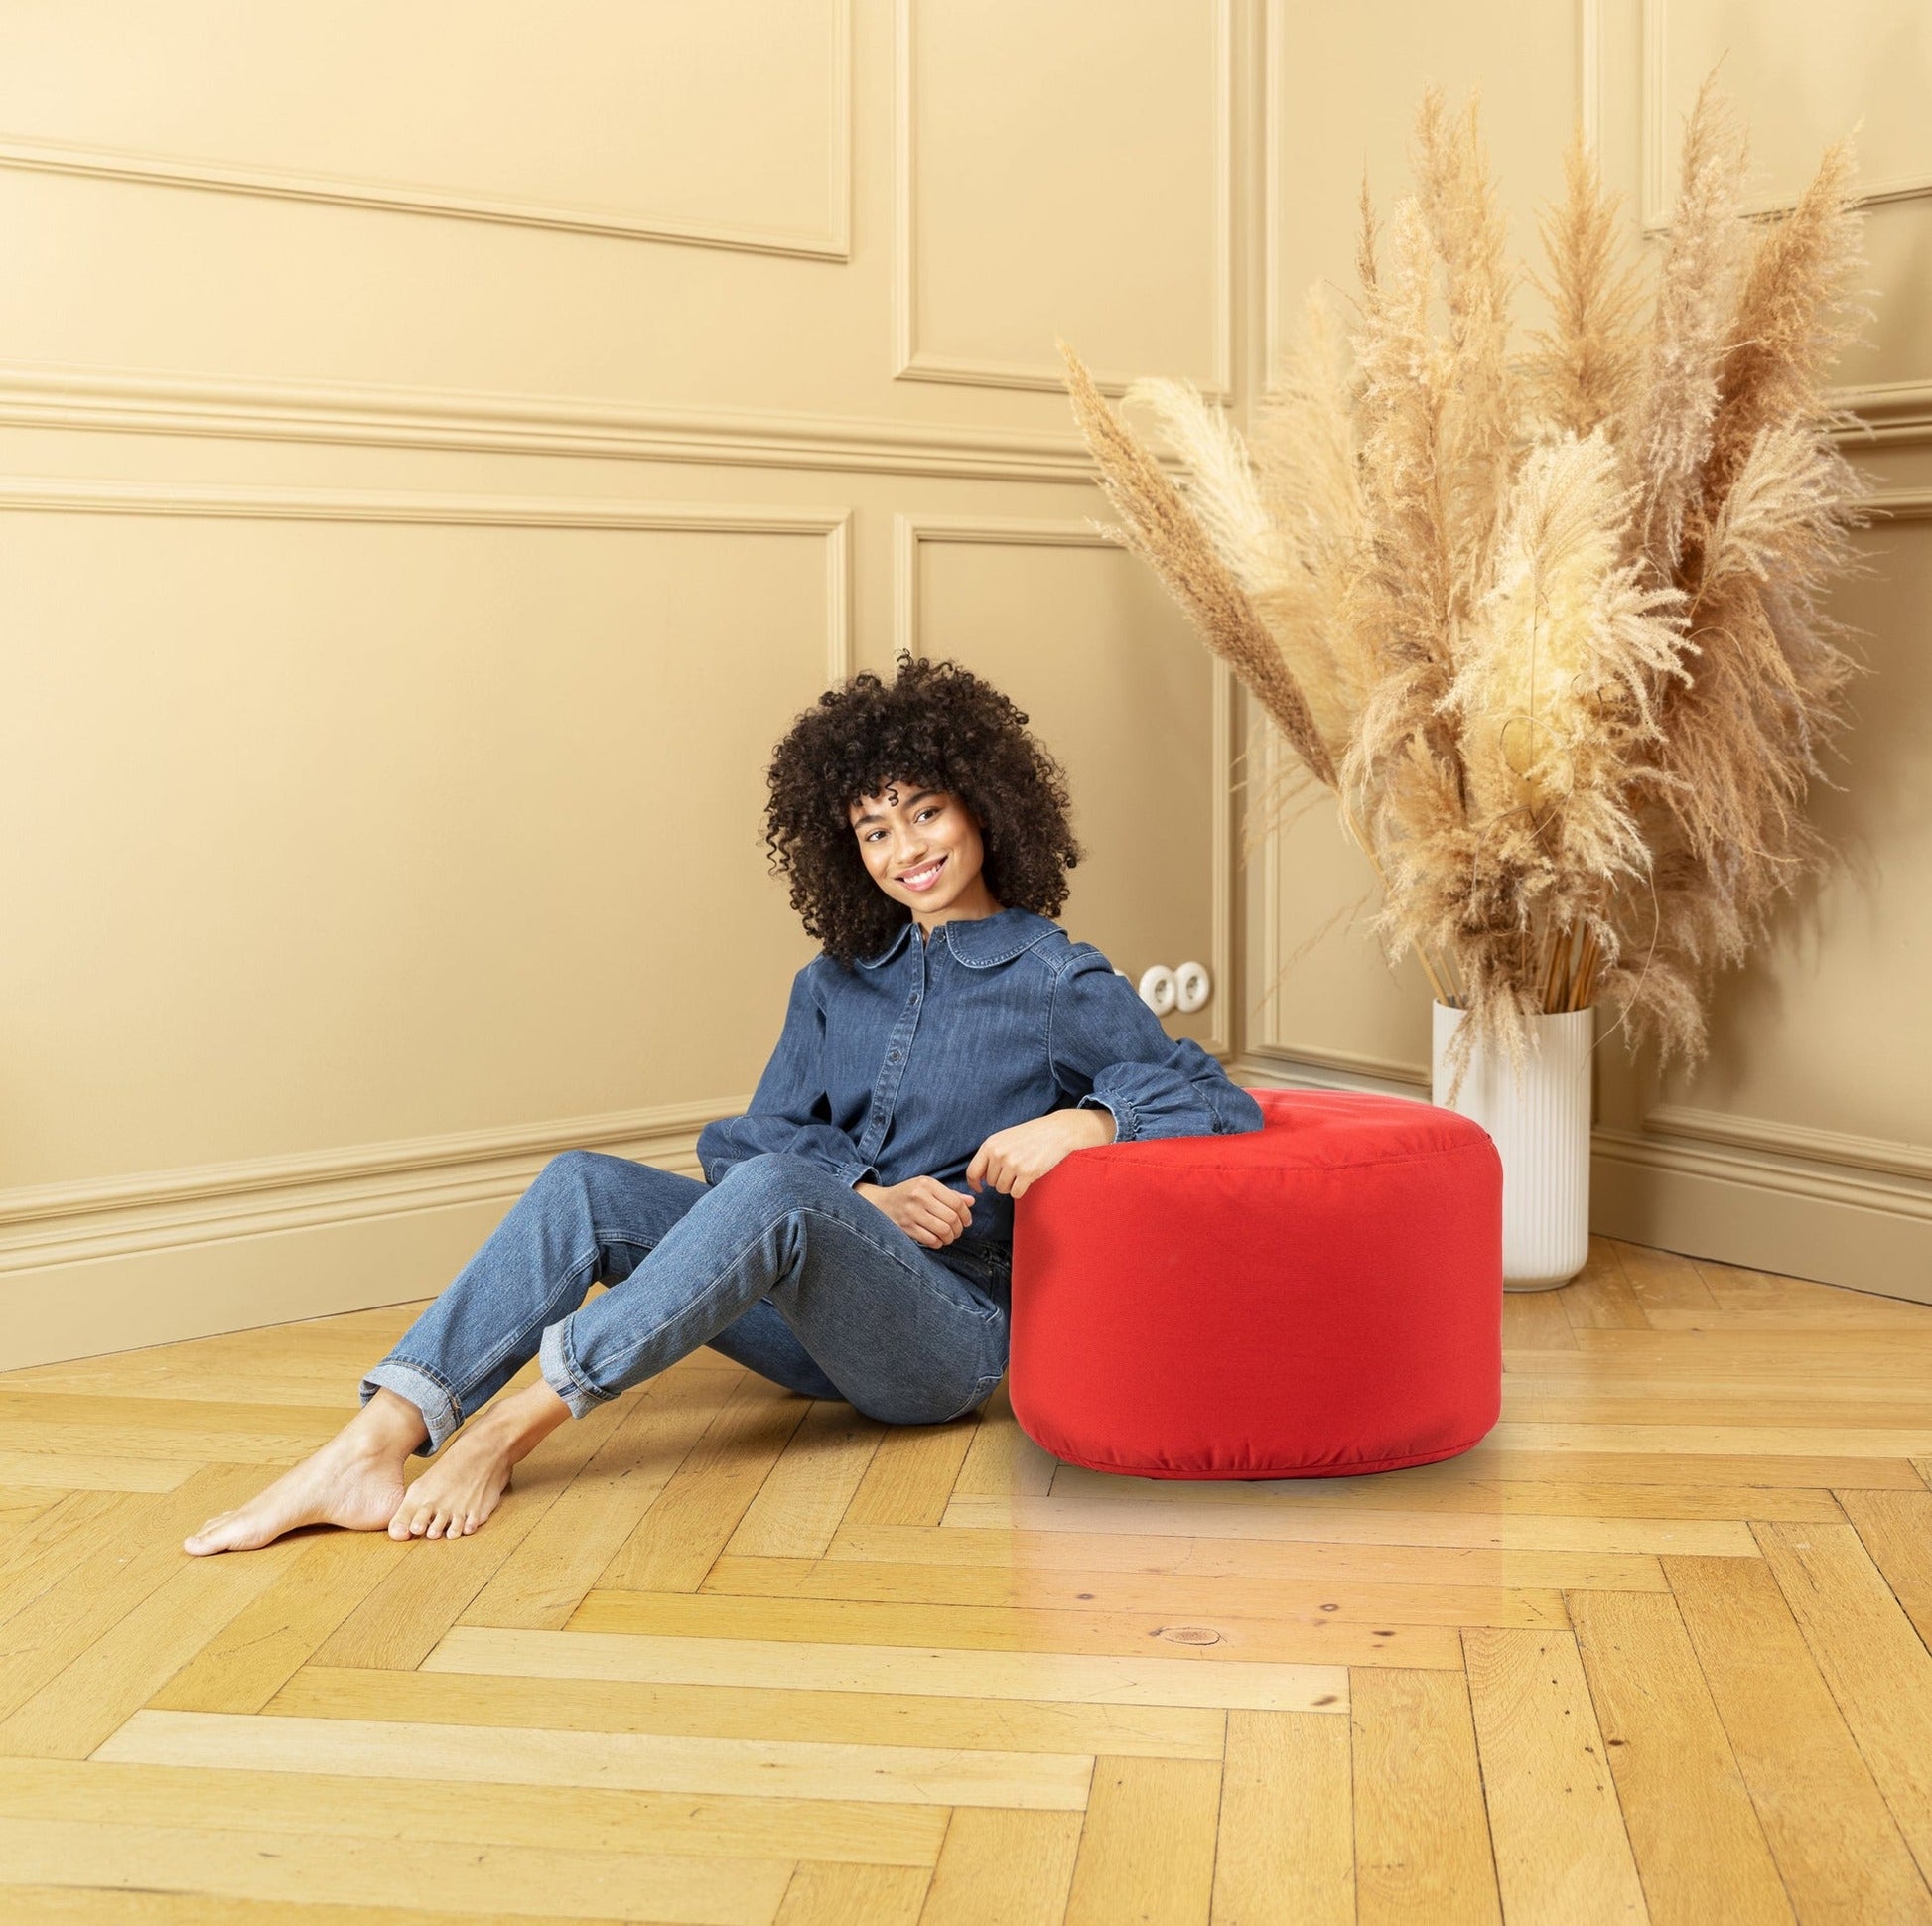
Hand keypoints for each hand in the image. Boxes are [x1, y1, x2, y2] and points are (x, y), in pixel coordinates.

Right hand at [854, 1175, 973, 1247]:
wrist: (879, 1204)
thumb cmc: (908, 1195)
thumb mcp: (927, 1188)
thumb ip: (950, 1194)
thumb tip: (971, 1202)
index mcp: (927, 1184)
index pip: (956, 1202)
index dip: (966, 1215)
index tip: (967, 1221)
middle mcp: (919, 1197)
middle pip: (951, 1218)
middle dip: (959, 1229)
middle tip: (958, 1231)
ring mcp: (911, 1213)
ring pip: (943, 1230)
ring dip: (950, 1237)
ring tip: (949, 1237)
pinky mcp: (906, 1227)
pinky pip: (930, 1239)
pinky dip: (938, 1243)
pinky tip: (938, 1240)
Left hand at [967, 1107, 1115, 1201]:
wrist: (1056, 1131)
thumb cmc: (1030, 1135)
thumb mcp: (1004, 1138)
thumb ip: (990, 1154)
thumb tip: (979, 1178)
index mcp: (990, 1144)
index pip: (972, 1172)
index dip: (974, 1184)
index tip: (980, 1188)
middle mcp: (998, 1154)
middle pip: (990, 1183)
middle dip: (1001, 1181)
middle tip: (1014, 1170)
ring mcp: (1012, 1164)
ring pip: (1002, 1189)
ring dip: (1011, 1186)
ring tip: (1021, 1172)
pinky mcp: (1027, 1173)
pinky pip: (1015, 1194)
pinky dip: (1021, 1190)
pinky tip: (1028, 1178)